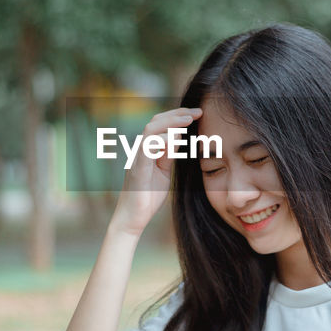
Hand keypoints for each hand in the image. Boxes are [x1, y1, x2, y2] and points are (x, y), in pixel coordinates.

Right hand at [110, 106, 202, 235]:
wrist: (133, 218)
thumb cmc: (147, 196)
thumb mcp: (164, 171)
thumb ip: (169, 154)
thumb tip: (179, 137)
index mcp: (147, 149)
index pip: (161, 124)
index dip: (178, 116)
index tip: (197, 114)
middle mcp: (140, 150)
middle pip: (156, 122)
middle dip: (178, 114)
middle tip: (197, 112)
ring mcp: (137, 158)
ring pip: (151, 130)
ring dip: (171, 122)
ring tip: (189, 119)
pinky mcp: (137, 169)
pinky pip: (147, 148)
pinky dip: (162, 140)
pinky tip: (177, 138)